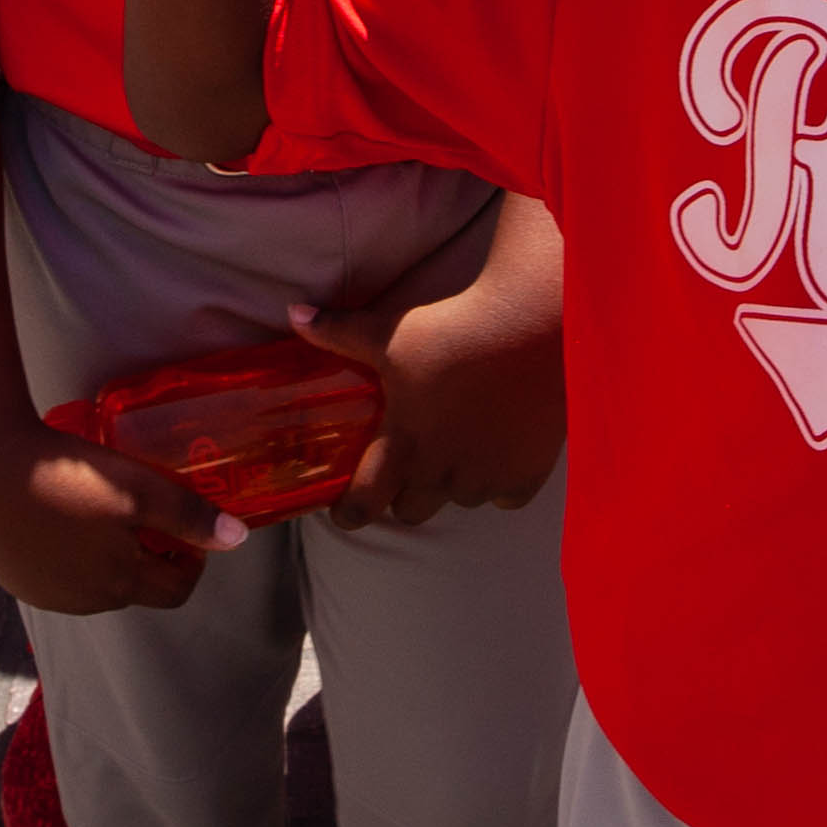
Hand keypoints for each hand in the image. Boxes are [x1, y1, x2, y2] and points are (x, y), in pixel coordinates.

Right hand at [0, 421, 245, 613]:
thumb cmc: (68, 475)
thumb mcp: (138, 488)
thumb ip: (188, 515)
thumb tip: (237, 538)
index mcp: (119, 584)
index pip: (174, 593)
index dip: (191, 564)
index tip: (188, 533)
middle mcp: (81, 602)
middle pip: (132, 589)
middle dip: (147, 559)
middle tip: (144, 514)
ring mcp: (40, 594)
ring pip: (90, 584)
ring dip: (104, 559)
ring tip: (99, 513)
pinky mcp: (9, 578)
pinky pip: (52, 575)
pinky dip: (64, 555)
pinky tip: (56, 517)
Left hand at [298, 282, 559, 529]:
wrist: (531, 328)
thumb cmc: (453, 330)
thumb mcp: (388, 332)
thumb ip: (338, 332)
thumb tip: (295, 313)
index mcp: (403, 445)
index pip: (363, 504)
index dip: (348, 513)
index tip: (343, 512)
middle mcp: (442, 473)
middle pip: (412, 511)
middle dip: (404, 493)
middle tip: (407, 465)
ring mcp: (487, 478)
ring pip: (460, 501)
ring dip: (453, 484)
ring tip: (456, 449)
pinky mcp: (528, 473)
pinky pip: (505, 497)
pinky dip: (500, 482)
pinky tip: (498, 452)